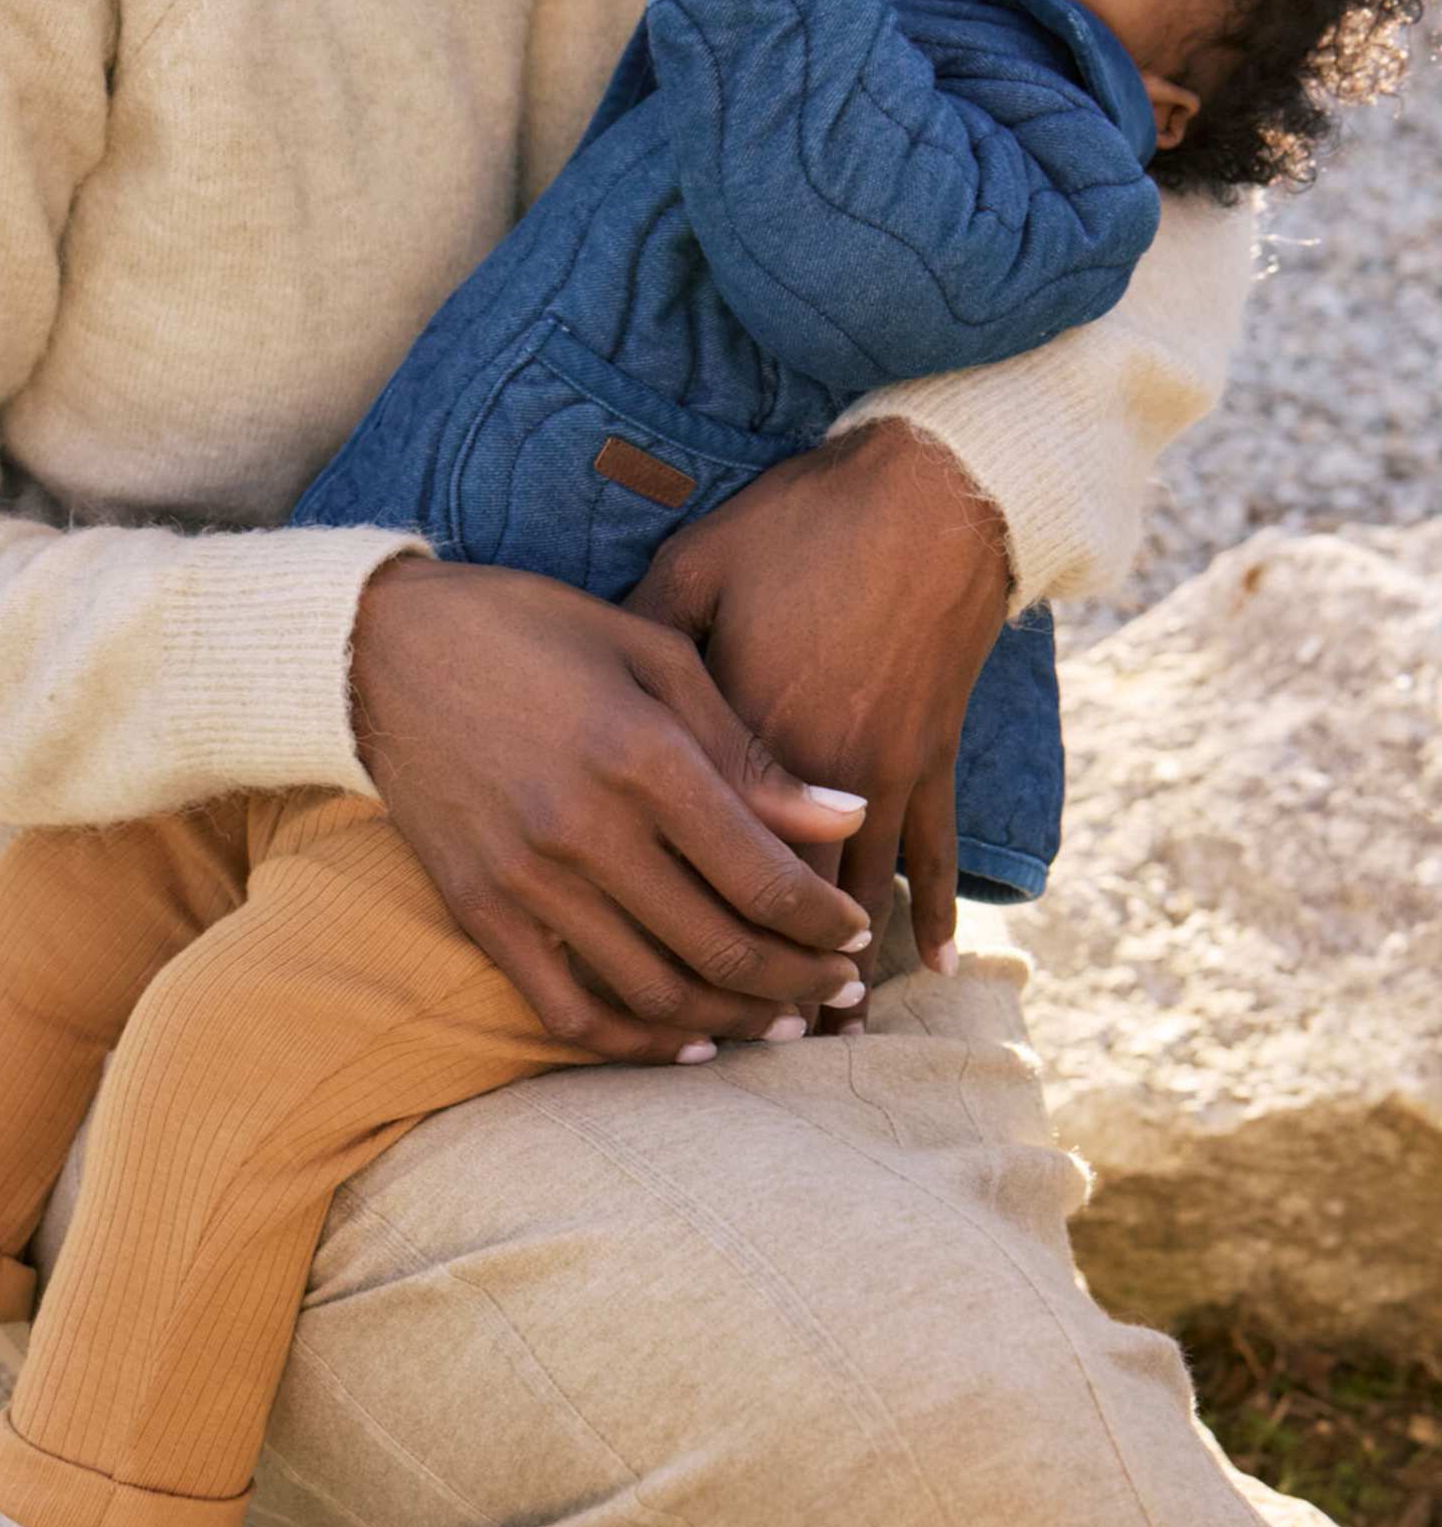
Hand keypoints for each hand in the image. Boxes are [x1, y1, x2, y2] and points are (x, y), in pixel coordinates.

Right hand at [348, 557, 875, 1061]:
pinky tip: (685, 1044)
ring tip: (783, 1023)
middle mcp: (586, 830)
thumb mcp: (652, 655)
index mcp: (643, 756)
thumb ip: (745, 751)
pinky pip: (565, 1010)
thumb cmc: (533, 632)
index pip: (764, 878)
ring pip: (654, 992)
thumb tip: (845, 819)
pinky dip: (633, 1043)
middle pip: (721, 947)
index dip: (827, 923)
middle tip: (844, 992)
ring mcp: (526, 880)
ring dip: (733, 1021)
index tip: (860, 935)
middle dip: (801, 982)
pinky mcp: (478, 910)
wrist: (379, 648)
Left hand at [626, 421, 1011, 1016]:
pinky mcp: (932, 753)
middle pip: (770, 901)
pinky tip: (935, 965)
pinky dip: (938, 912)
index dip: (677, 920)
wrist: (924, 491)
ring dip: (839, 968)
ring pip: (855, 897)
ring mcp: (879, 768)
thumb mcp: (691, 573)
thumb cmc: (794, 525)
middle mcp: (805, 771)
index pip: (691, 852)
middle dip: (757, 975)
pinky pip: (935, 852)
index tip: (658, 976)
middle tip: (746, 1035)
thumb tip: (588, 713)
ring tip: (822, 1033)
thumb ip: (641, 655)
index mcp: (725, 731)